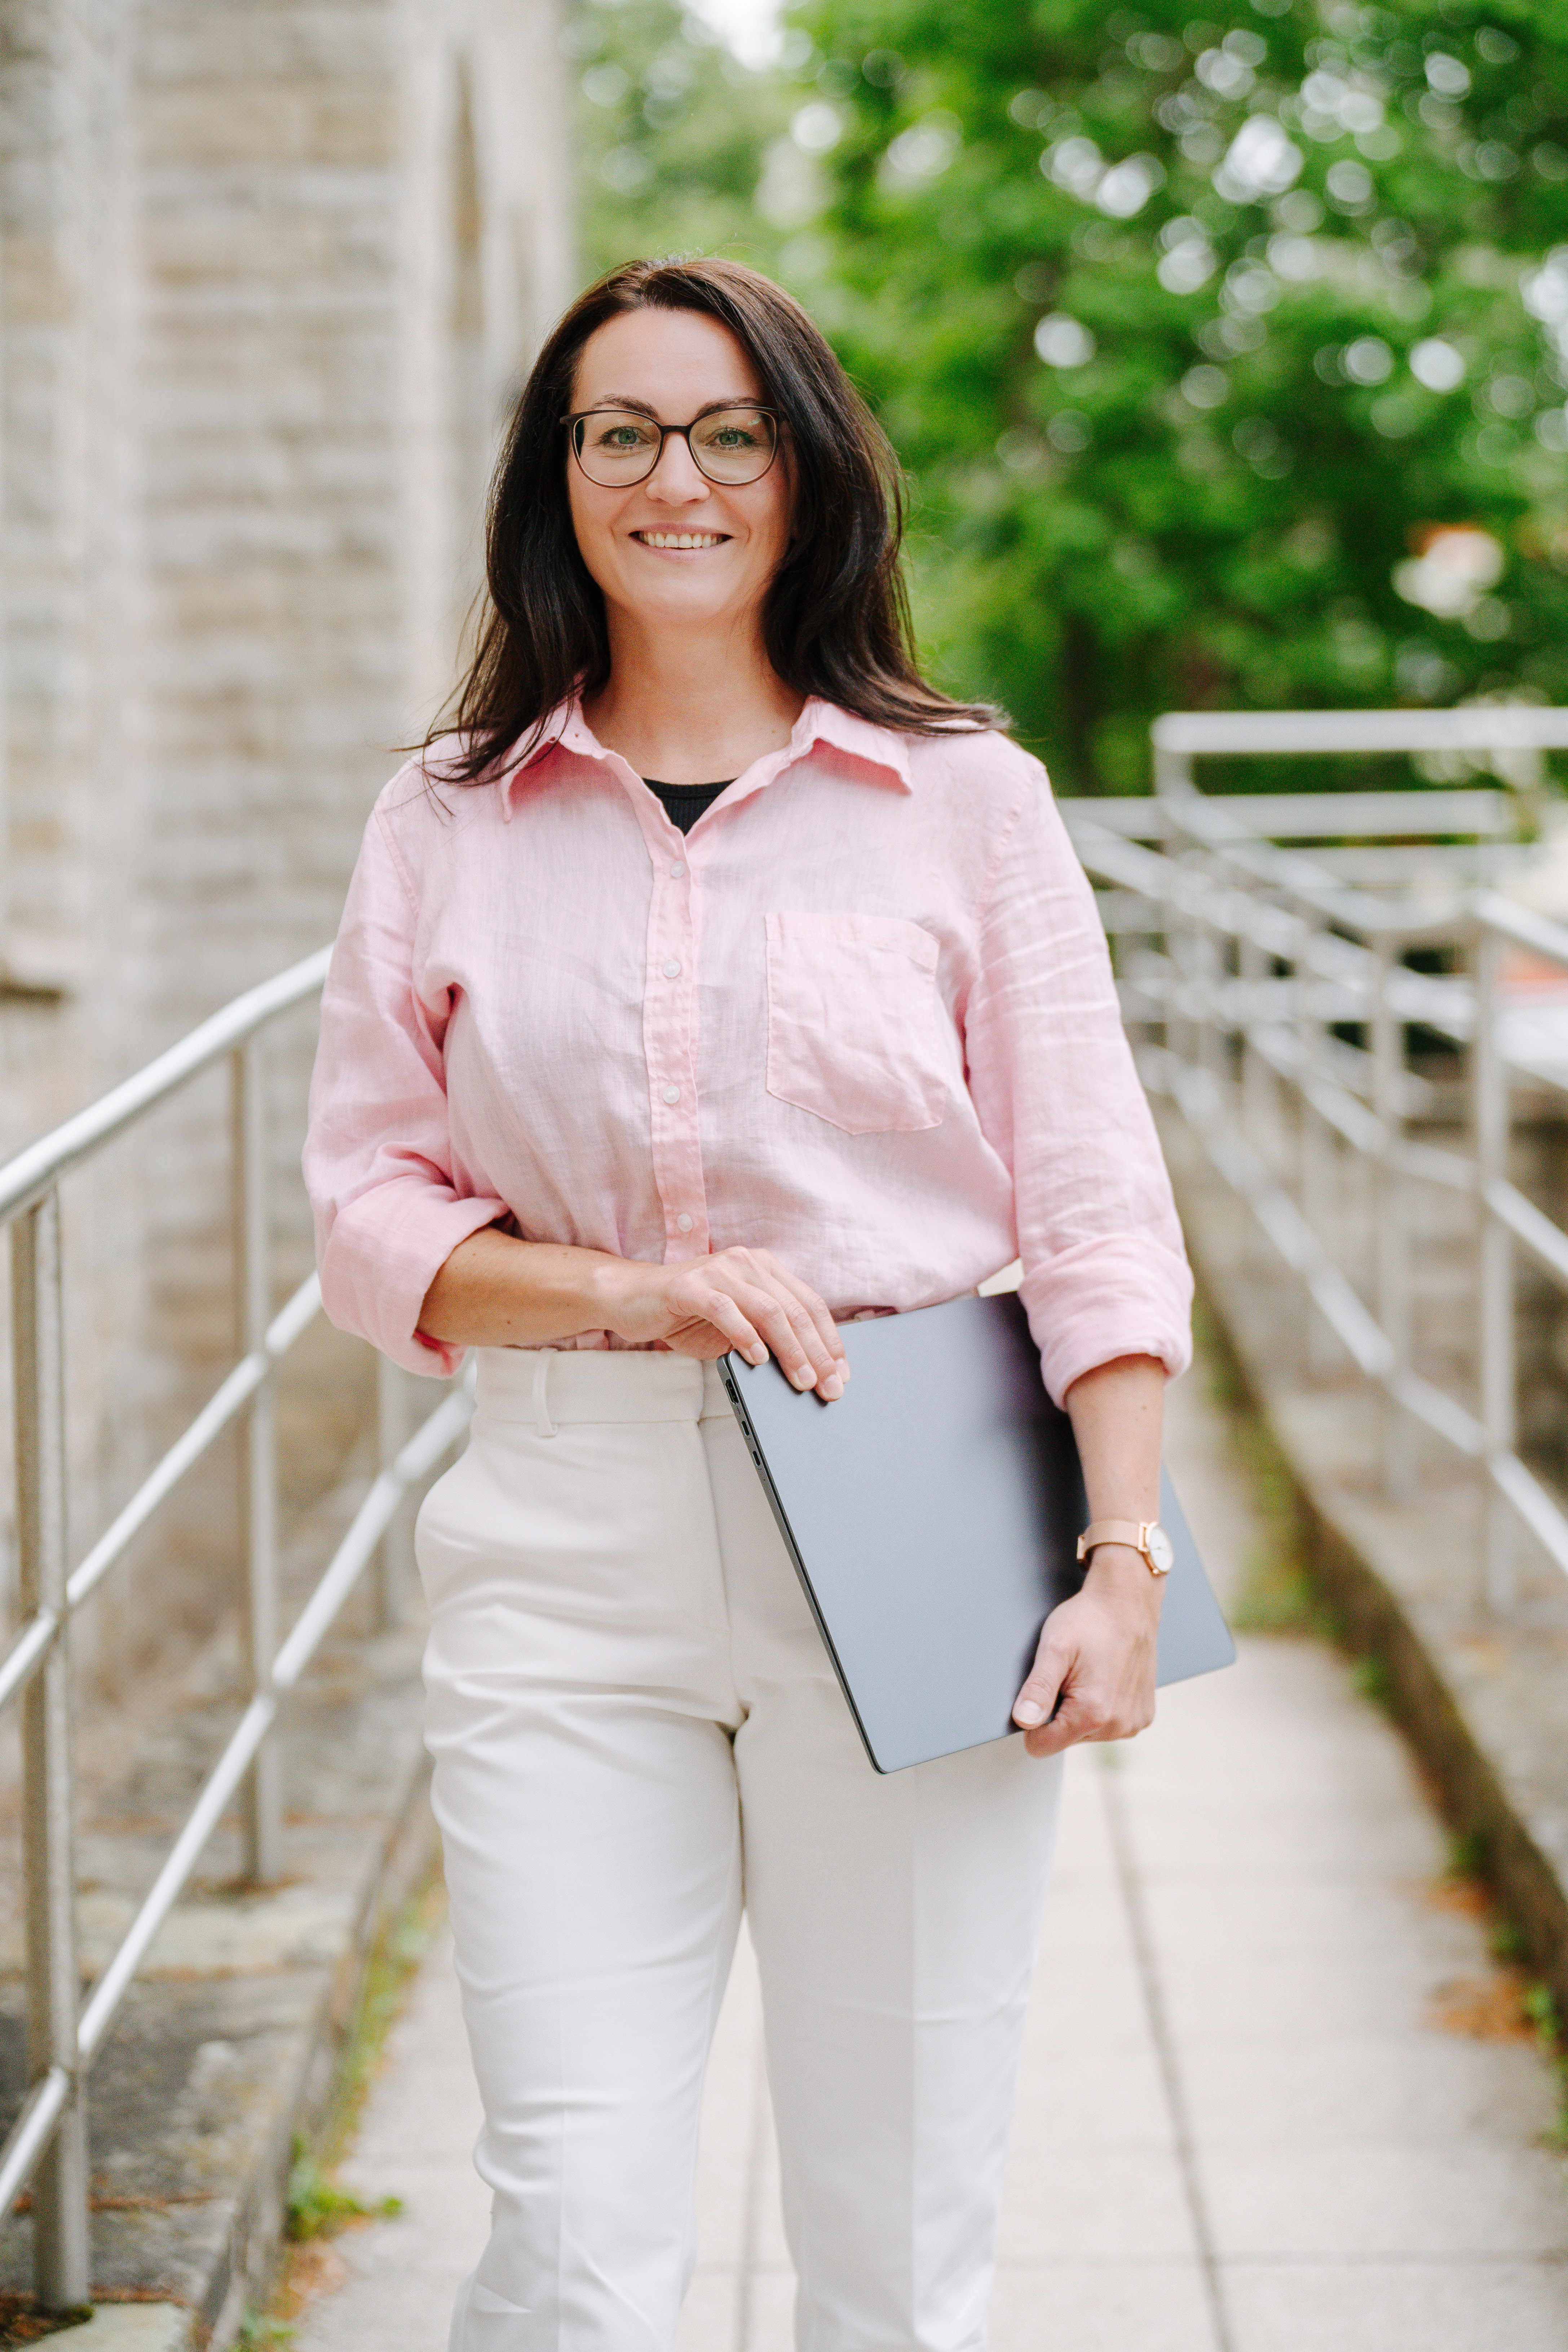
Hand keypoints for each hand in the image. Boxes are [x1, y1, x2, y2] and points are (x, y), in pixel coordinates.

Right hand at [596, 1245, 847, 1400]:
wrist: (631, 1298)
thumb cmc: (688, 1314)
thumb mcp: (737, 1326)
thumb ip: (767, 1337)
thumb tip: (807, 1370)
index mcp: (764, 1268)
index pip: (809, 1303)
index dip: (829, 1339)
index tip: (841, 1372)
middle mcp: (746, 1262)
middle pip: (794, 1309)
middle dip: (816, 1352)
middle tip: (828, 1386)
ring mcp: (718, 1270)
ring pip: (767, 1310)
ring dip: (790, 1349)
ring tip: (801, 1380)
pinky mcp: (689, 1285)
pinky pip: (726, 1310)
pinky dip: (745, 1336)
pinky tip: (758, 1359)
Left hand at [1010, 1546, 1160, 1756]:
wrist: (1128, 1601)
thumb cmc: (1090, 1619)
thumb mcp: (1054, 1647)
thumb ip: (1038, 1689)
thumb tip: (1023, 1721)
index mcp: (1093, 1713)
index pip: (1042, 1746)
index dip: (1034, 1720)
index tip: (1045, 1689)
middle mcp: (1118, 1725)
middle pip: (1065, 1738)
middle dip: (1060, 1711)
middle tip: (1070, 1674)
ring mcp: (1133, 1722)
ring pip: (1086, 1733)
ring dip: (1081, 1708)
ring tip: (1088, 1672)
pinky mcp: (1143, 1716)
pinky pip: (1109, 1725)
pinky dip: (1102, 1706)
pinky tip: (1105, 1678)